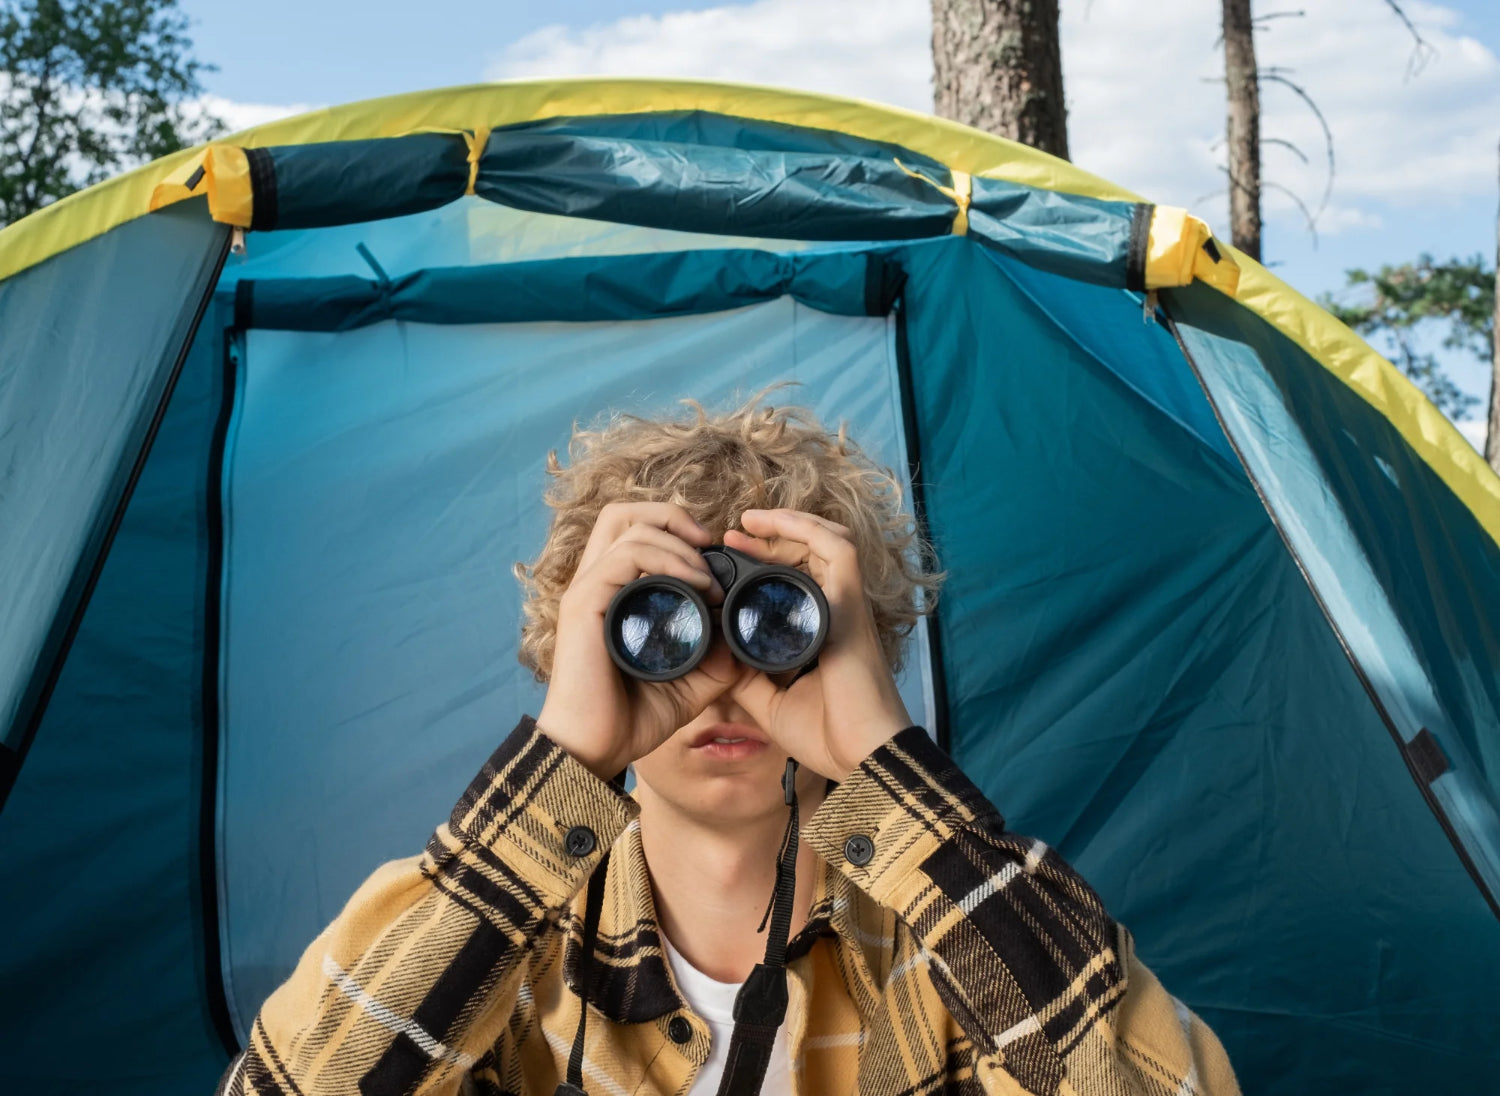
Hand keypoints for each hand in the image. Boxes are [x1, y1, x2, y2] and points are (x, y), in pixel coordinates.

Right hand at [535, 502, 741, 780]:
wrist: (596, 750)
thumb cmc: (632, 718)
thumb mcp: (691, 682)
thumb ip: (717, 657)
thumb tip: (746, 637)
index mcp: (612, 593)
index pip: (634, 530)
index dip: (678, 530)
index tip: (717, 559)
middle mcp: (595, 583)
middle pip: (623, 512)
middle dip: (672, 516)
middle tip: (709, 545)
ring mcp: (586, 590)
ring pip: (627, 525)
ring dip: (678, 543)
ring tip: (708, 577)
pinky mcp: (584, 604)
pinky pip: (625, 556)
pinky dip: (666, 560)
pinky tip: (696, 586)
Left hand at [727, 509, 914, 780]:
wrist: (862, 756)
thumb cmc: (827, 735)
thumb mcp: (768, 701)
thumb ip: (744, 674)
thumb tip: (714, 652)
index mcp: (820, 630)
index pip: (798, 579)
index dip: (764, 563)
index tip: (727, 560)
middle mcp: (837, 610)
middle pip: (811, 553)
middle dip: (771, 538)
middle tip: (732, 535)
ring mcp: (847, 605)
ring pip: (828, 540)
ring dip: (789, 524)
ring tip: (751, 520)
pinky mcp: (853, 606)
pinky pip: (839, 550)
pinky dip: (808, 529)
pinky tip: (775, 523)